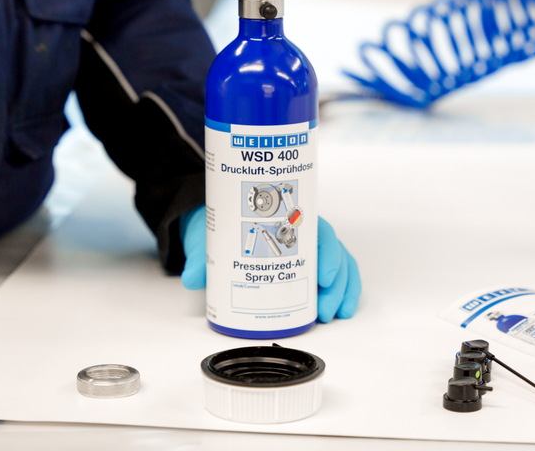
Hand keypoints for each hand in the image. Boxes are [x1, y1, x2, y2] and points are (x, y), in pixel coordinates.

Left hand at [180, 206, 361, 321]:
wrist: (217, 226)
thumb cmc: (222, 228)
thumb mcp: (212, 240)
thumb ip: (202, 259)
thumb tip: (192, 278)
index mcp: (287, 218)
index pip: (319, 232)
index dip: (327, 255)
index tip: (323, 277)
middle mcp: (304, 232)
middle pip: (333, 253)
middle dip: (335, 284)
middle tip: (323, 309)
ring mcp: (309, 250)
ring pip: (339, 267)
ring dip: (340, 292)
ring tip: (331, 315)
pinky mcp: (308, 266)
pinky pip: (335, 276)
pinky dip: (342, 293)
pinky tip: (340, 311)